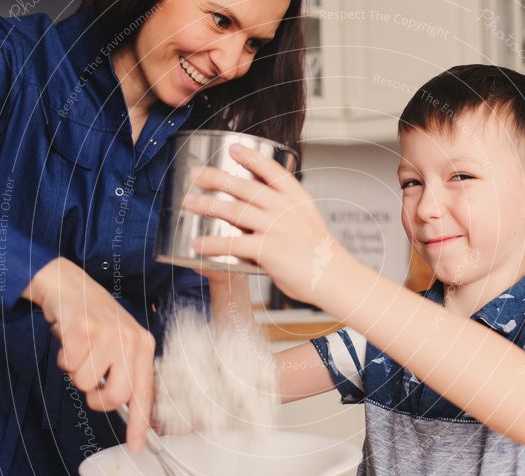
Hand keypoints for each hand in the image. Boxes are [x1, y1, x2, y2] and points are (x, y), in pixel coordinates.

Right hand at [22, 257, 153, 452]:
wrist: (70, 284)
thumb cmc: (93, 319)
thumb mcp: (118, 342)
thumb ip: (123, 371)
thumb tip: (122, 407)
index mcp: (144, 346)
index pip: (145, 393)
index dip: (139, 424)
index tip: (136, 446)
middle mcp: (131, 340)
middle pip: (115, 396)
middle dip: (96, 398)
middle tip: (89, 381)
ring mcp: (108, 334)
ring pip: (86, 382)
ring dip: (76, 370)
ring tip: (80, 349)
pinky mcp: (84, 329)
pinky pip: (69, 364)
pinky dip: (64, 357)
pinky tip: (70, 340)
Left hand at [183, 144, 352, 304]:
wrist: (335, 278)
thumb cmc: (321, 255)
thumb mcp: (307, 222)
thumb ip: (285, 212)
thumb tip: (258, 209)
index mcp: (298, 199)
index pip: (272, 170)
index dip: (251, 157)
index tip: (233, 148)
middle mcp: (286, 208)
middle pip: (245, 187)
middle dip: (216, 177)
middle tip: (196, 174)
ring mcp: (277, 228)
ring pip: (234, 210)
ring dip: (208, 205)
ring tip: (189, 202)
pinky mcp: (268, 250)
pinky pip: (233, 244)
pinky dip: (211, 244)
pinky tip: (196, 244)